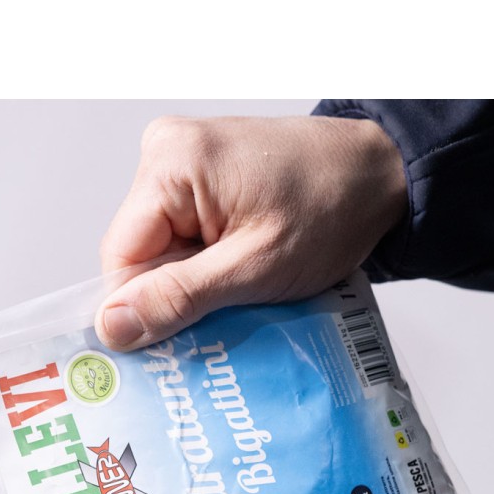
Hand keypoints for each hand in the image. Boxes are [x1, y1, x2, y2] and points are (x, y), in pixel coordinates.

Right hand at [95, 114, 407, 350]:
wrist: (381, 174)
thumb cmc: (333, 207)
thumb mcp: (254, 268)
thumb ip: (178, 299)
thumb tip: (112, 328)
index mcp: (170, 163)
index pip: (120, 259)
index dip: (145, 308)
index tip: (178, 340)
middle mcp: (166, 153)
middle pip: (138, 257)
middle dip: (173, 297)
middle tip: (219, 318)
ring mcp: (182, 164)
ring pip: (160, 254)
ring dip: (193, 287)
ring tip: (238, 293)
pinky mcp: (200, 179)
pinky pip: (181, 239)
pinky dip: (205, 268)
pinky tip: (237, 277)